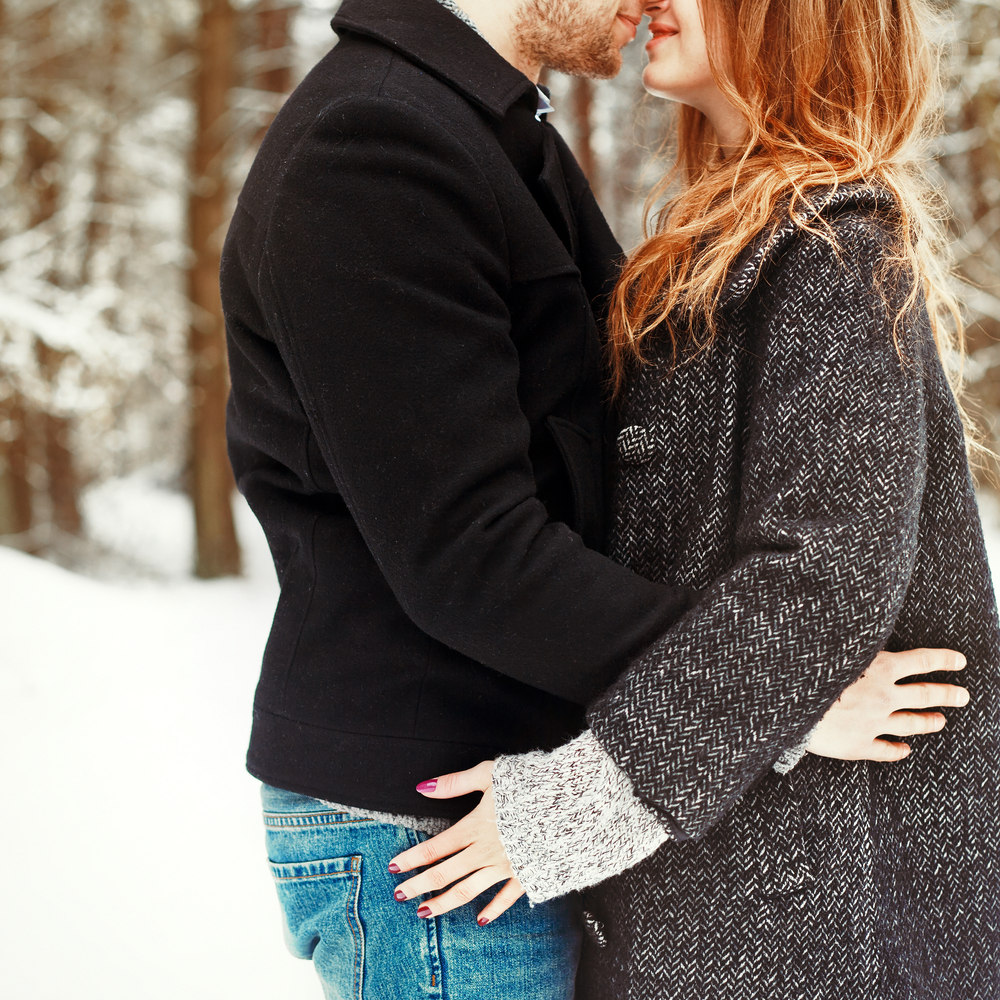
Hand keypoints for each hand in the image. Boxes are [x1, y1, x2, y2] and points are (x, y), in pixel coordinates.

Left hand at [387, 761, 521, 924]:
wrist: (567, 804)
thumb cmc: (528, 785)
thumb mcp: (489, 774)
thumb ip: (455, 783)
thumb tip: (424, 787)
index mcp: (474, 827)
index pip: (434, 848)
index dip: (411, 859)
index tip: (393, 868)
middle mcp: (485, 851)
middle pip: (445, 873)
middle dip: (419, 885)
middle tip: (399, 895)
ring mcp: (505, 866)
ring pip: (468, 890)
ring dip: (444, 903)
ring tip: (424, 913)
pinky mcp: (526, 874)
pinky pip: (506, 898)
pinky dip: (492, 910)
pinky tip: (480, 920)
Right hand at [807, 647, 969, 761]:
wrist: (788, 706)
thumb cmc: (808, 670)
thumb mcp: (835, 646)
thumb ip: (854, 643)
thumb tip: (861, 631)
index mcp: (879, 668)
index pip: (923, 660)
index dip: (944, 660)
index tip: (960, 662)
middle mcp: (883, 696)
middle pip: (925, 695)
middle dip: (948, 694)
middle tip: (962, 695)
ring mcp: (874, 722)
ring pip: (911, 724)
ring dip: (929, 722)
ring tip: (940, 721)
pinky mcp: (859, 744)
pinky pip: (886, 750)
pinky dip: (898, 751)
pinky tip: (905, 751)